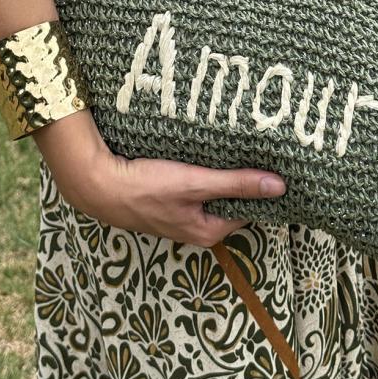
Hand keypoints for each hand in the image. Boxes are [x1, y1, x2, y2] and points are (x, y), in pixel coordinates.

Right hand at [50, 141, 286, 247]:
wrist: (97, 185)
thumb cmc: (146, 187)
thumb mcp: (196, 184)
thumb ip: (238, 183)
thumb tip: (280, 187)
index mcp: (208, 231)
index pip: (250, 209)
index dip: (263, 188)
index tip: (277, 165)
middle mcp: (196, 229)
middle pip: (230, 200)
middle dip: (242, 178)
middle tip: (260, 150)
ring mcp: (179, 215)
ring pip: (211, 192)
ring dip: (221, 173)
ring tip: (236, 147)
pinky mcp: (165, 201)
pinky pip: (194, 187)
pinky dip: (202, 172)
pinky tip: (204, 152)